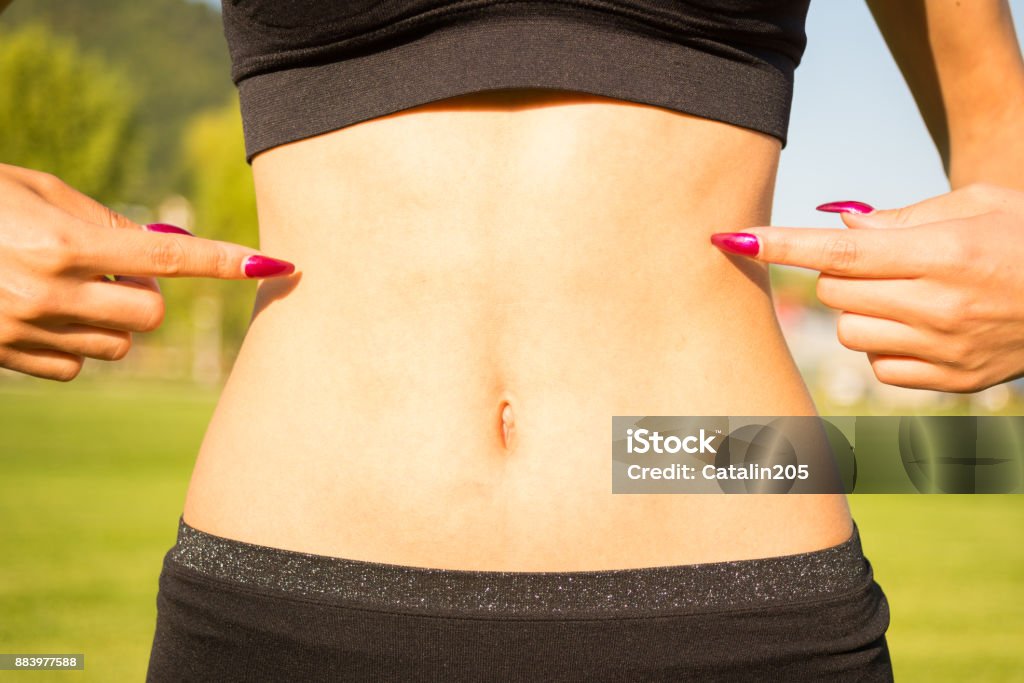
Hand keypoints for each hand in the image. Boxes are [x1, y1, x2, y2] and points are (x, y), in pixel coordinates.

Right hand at [0, 163, 295, 381]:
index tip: (274, 264)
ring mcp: (24, 330)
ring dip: (111, 318)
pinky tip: (40, 314)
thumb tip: (162, 251)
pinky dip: (76, 342)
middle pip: (150, 313)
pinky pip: (77, 364)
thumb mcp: (36, 190)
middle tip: (114, 270)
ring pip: (118, 343)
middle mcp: (48, 291)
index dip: (223, 261)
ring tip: (68, 288)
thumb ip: (101, 221)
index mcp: (62, 242)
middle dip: (145, 294)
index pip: (167, 258)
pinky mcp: (6, 356)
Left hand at [709, 183, 1023, 392]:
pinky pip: (878, 366)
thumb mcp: (976, 204)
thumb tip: (835, 222)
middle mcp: (938, 306)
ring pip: (849, 332)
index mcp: (942, 253)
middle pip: (834, 292)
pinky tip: (922, 327)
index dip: (778, 245)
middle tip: (882, 261)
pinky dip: (885, 345)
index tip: (730, 237)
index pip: (837, 252)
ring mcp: (943, 350)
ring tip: (908, 294)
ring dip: (860, 310)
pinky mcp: (949, 382)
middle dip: (840, 272)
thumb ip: (900, 217)